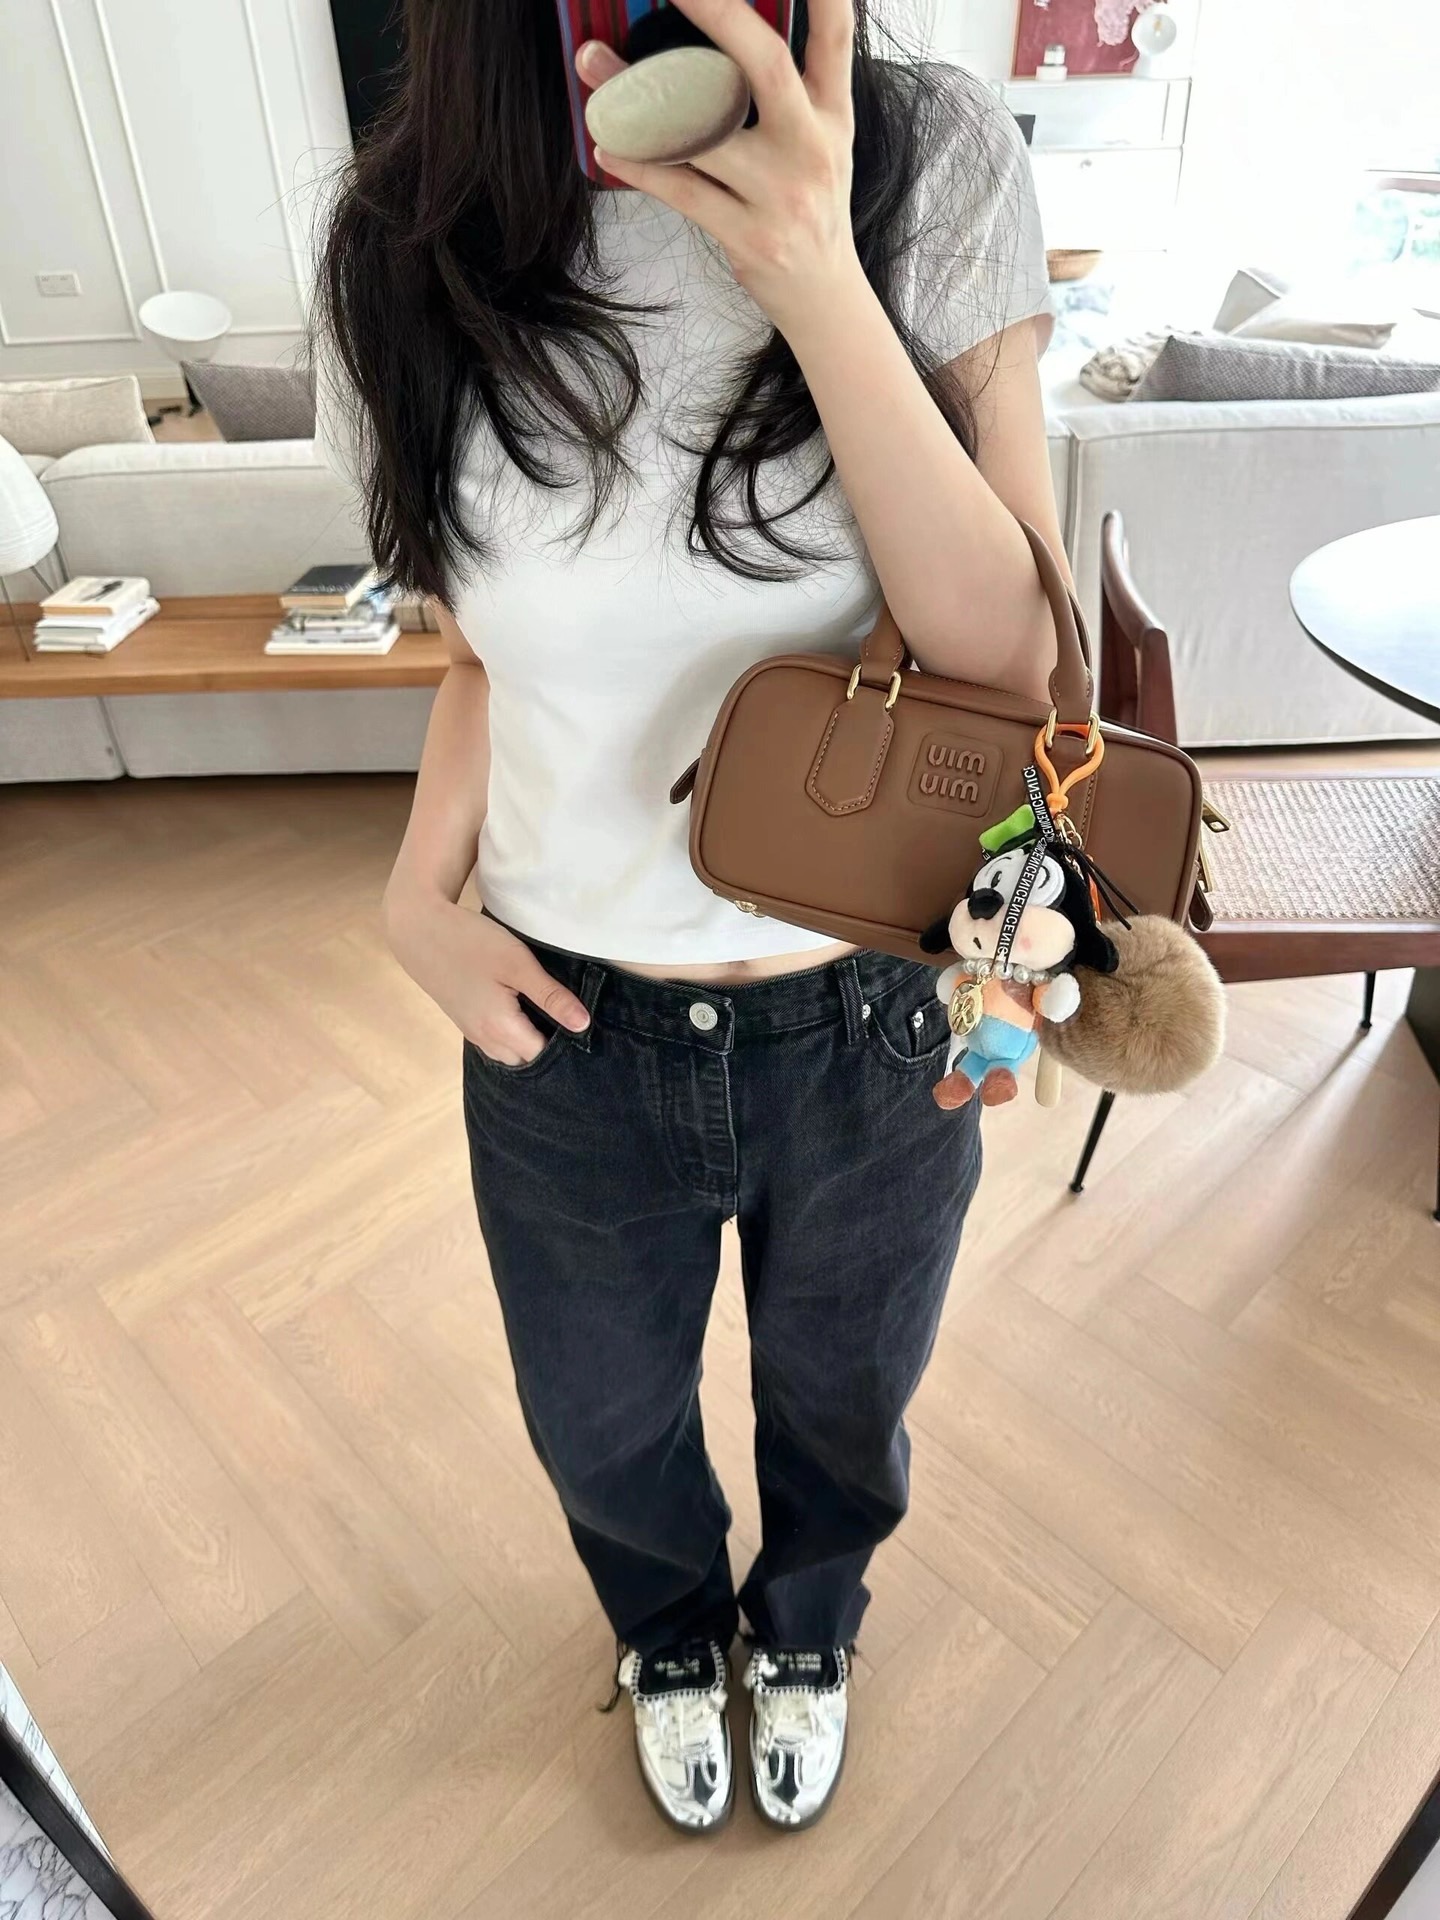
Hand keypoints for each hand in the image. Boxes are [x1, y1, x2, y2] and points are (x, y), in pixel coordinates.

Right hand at [383, 892, 589, 1065]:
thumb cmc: (470, 943)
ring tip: (548, 1013)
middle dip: (549, 1047)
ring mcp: (472, 1032)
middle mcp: (485, 1039)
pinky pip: (497, 1042)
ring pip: (511, 1053)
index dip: (566, 1043)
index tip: (580, 1022)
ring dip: (529, 1041)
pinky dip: (513, 1034)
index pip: (544, 1055)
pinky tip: (523, 1009)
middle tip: (566, 1016)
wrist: (419, 931)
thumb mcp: (518, 964)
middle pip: (527, 1060)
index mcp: (501, 1028)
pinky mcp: (466, 1021)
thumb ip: (551, 996)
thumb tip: (583, 1024)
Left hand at [577, 0, 862, 335]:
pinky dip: (641, 165)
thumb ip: (791, 89)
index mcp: (832, 114)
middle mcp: (811, 147)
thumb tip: (723, 35)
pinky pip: (684, 192)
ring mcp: (780, 194)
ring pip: (704, 133)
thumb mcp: (822, 141)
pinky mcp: (749, 236)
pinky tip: (607, 144)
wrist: (824, 296)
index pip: (835, 36)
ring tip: (593, 61)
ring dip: (640, 95)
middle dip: (718, 13)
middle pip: (766, 66)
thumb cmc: (808, 207)